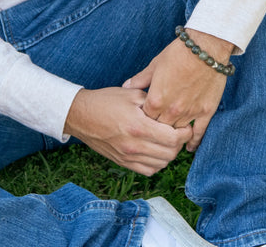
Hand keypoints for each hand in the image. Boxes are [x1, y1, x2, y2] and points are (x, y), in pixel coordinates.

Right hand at [64, 87, 192, 175]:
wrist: (80, 115)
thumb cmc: (106, 101)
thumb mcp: (132, 94)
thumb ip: (154, 102)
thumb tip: (173, 108)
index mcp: (138, 126)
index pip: (173, 138)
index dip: (185, 133)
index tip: (185, 125)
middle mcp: (134, 145)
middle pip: (171, 154)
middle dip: (180, 143)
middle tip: (178, 132)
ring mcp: (127, 156)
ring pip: (161, 164)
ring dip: (170, 153)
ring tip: (168, 140)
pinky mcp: (122, 162)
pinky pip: (148, 171)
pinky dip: (157, 163)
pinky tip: (156, 149)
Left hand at [123, 29, 233, 151]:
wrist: (206, 48)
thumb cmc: (178, 53)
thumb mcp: (154, 65)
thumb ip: (140, 80)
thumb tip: (126, 87)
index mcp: (156, 100)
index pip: (144, 120)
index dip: (143, 120)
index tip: (143, 120)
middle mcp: (171, 110)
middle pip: (160, 129)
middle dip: (157, 129)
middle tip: (155, 131)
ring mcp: (189, 112)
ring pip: (177, 132)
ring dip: (173, 134)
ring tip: (169, 139)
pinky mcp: (205, 111)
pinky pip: (199, 132)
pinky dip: (194, 141)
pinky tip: (189, 148)